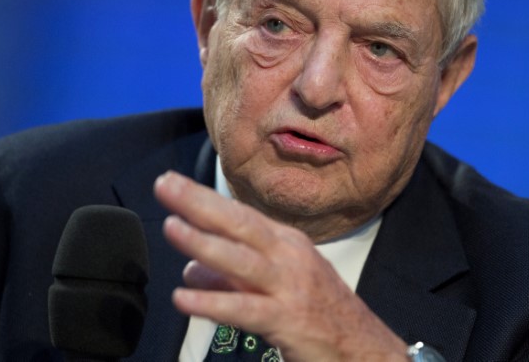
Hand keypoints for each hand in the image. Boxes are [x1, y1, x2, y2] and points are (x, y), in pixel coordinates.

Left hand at [154, 171, 407, 361]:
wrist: (363, 346)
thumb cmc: (319, 311)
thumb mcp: (275, 284)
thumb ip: (231, 275)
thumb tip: (190, 268)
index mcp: (286, 242)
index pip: (239, 214)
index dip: (203, 197)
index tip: (172, 182)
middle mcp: (288, 256)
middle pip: (239, 224)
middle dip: (200, 203)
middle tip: (165, 185)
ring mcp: (289, 286)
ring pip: (241, 260)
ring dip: (204, 243)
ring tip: (171, 228)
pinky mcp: (287, 319)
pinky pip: (244, 309)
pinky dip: (213, 302)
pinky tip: (184, 298)